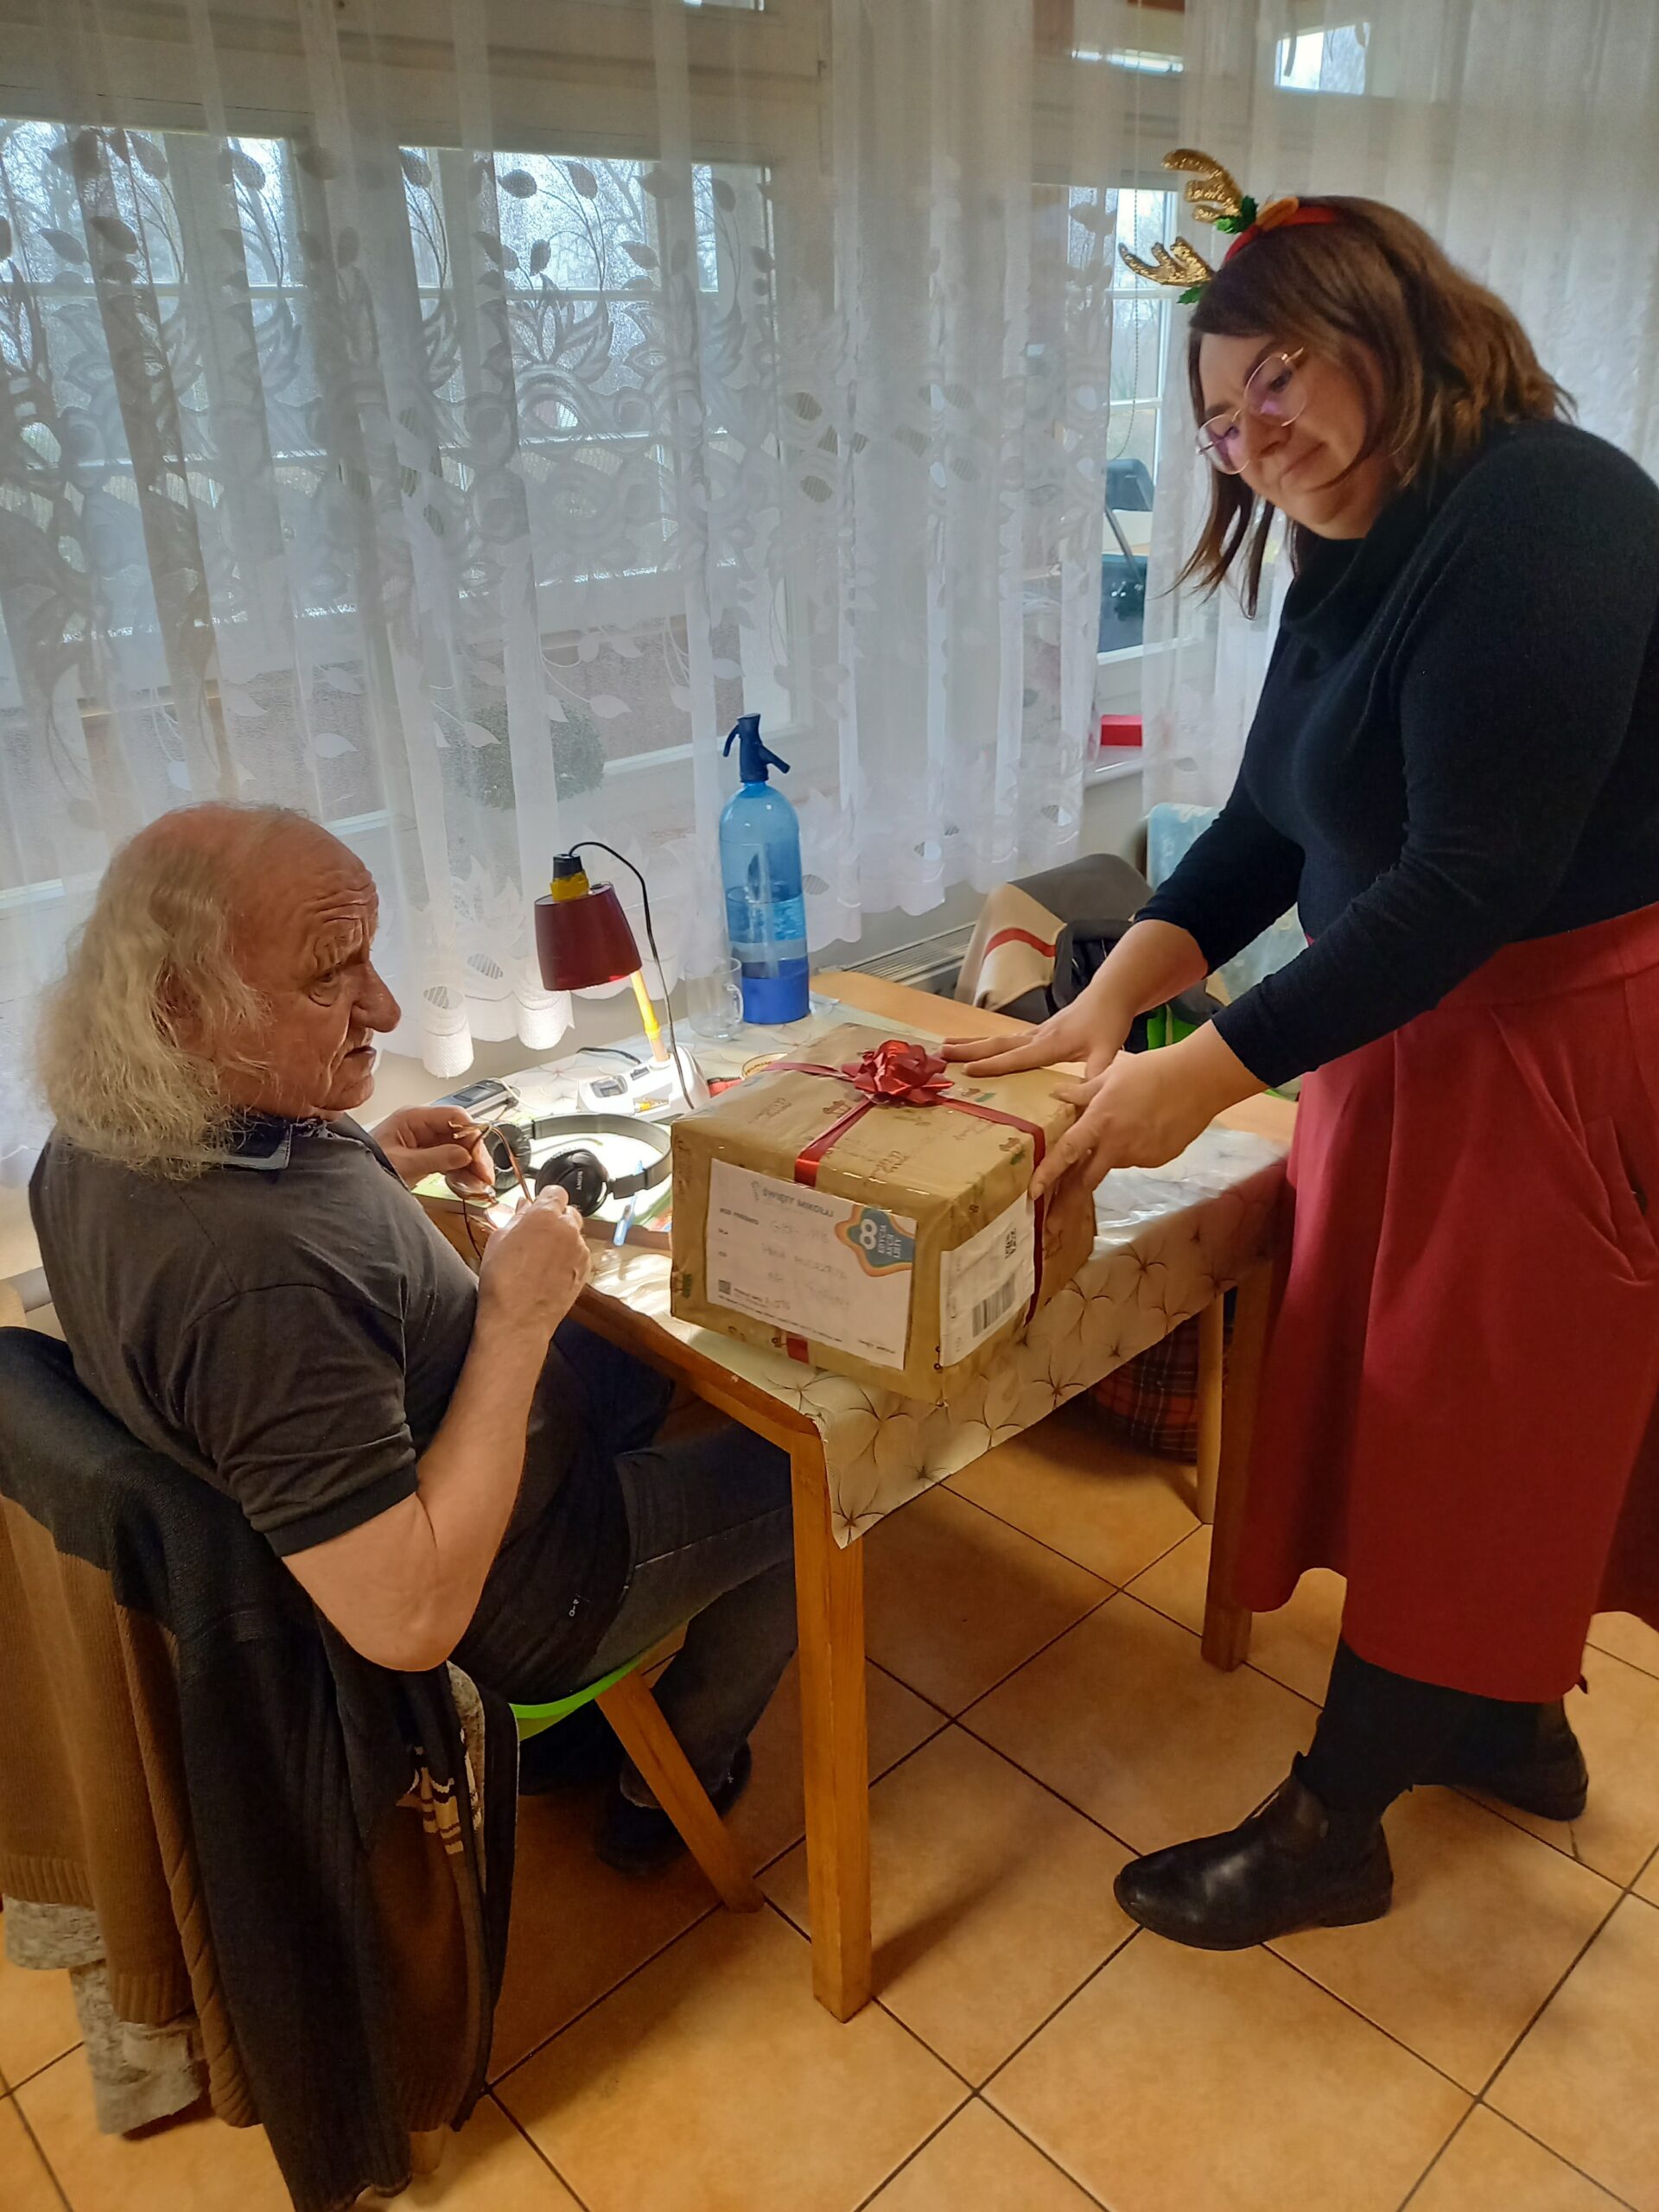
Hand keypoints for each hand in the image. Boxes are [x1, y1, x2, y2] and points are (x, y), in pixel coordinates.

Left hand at [374, 1105, 495, 1195]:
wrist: (348, 1184)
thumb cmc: (366, 1166)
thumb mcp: (402, 1164)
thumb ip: (435, 1158)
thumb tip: (465, 1155)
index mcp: (413, 1117)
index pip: (454, 1116)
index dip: (472, 1135)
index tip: (480, 1158)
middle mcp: (422, 1125)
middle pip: (460, 1132)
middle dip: (475, 1154)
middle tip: (486, 1177)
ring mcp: (424, 1140)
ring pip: (459, 1147)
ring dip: (472, 1164)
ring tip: (481, 1185)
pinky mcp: (425, 1155)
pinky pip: (451, 1159)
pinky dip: (462, 1171)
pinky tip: (469, 1183)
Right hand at [476, 1186, 591, 1339]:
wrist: (518, 1320)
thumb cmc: (503, 1283)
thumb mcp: (498, 1240)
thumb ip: (516, 1218)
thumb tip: (524, 1207)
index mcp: (545, 1216)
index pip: (555, 1192)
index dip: (544, 1199)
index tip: (537, 1207)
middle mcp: (568, 1230)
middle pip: (567, 1212)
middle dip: (554, 1219)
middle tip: (535, 1235)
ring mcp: (579, 1251)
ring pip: (574, 1235)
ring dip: (561, 1240)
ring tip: (539, 1259)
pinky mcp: (585, 1270)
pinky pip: (578, 1255)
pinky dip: (567, 1258)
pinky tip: (549, 1272)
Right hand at [942, 992, 1133, 1082]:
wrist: (1110, 994)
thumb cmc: (1108, 1022)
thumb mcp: (1108, 1051)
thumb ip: (1097, 1074)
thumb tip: (1088, 1100)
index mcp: (1050, 1045)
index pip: (1016, 1057)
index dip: (993, 1065)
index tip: (966, 1071)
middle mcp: (1036, 1037)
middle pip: (996, 1045)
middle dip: (967, 1050)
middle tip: (939, 1053)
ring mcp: (1034, 1033)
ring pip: (996, 1040)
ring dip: (970, 1044)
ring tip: (944, 1046)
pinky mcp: (1037, 1032)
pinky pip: (1005, 1039)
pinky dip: (986, 1043)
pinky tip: (974, 1046)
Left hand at [1032, 1024, 1264, 1201]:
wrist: (1200, 1080)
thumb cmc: (1153, 1070)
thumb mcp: (1112, 1074)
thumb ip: (1083, 1091)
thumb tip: (1058, 1096)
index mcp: (1101, 1121)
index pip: (1067, 1153)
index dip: (1048, 1174)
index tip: (1033, 1194)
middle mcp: (1117, 1145)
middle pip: (1086, 1181)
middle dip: (1067, 1206)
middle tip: (1052, 1228)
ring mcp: (1140, 1155)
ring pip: (1113, 1162)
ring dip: (1107, 1156)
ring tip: (1127, 1124)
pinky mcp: (1158, 1159)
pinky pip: (1136, 1158)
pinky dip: (1132, 1148)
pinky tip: (1146, 1126)